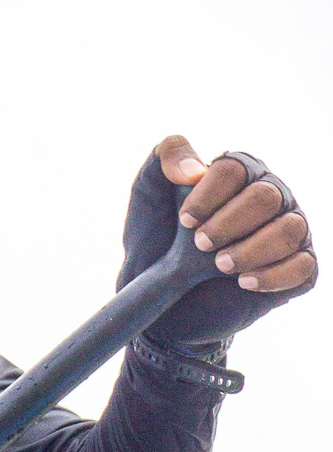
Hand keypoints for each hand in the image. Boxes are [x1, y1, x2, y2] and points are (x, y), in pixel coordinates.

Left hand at [117, 137, 316, 344]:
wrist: (165, 295)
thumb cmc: (159, 236)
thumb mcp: (149, 190)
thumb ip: (166, 156)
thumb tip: (194, 169)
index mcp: (240, 172)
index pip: (235, 169)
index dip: (208, 195)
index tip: (185, 221)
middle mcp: (271, 196)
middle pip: (266, 197)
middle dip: (229, 223)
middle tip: (201, 245)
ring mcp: (289, 230)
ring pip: (289, 229)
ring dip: (251, 250)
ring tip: (219, 266)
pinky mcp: (299, 267)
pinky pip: (302, 267)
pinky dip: (273, 276)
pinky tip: (244, 282)